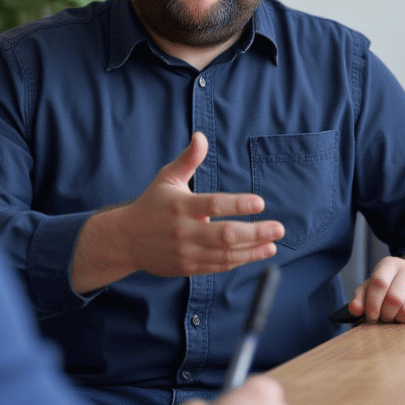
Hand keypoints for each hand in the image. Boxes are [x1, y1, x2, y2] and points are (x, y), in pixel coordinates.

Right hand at [72, 132, 283, 290]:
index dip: (239, 204)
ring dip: (253, 250)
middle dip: (255, 232)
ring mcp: (186, 252)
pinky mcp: (187, 268)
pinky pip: (218, 267)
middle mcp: (184, 231)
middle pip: (225, 235)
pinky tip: (256, 253)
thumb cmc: (152, 204)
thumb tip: (201, 136)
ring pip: (225, 255)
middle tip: (278, 228)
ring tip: (273, 244)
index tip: (260, 203)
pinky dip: (239, 261)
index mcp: (180, 206)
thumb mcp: (167, 178)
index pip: (214, 205)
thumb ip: (188, 159)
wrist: (126, 239)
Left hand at [348, 247, 404, 322]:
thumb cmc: (393, 286)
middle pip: (394, 299)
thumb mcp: (373, 286)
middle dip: (385, 314)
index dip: (372, 303)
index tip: (371, 315)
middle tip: (385, 317)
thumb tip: (354, 309)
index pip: (379, 283)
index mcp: (390, 264)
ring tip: (397, 316)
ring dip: (398, 319)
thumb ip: (361, 297)